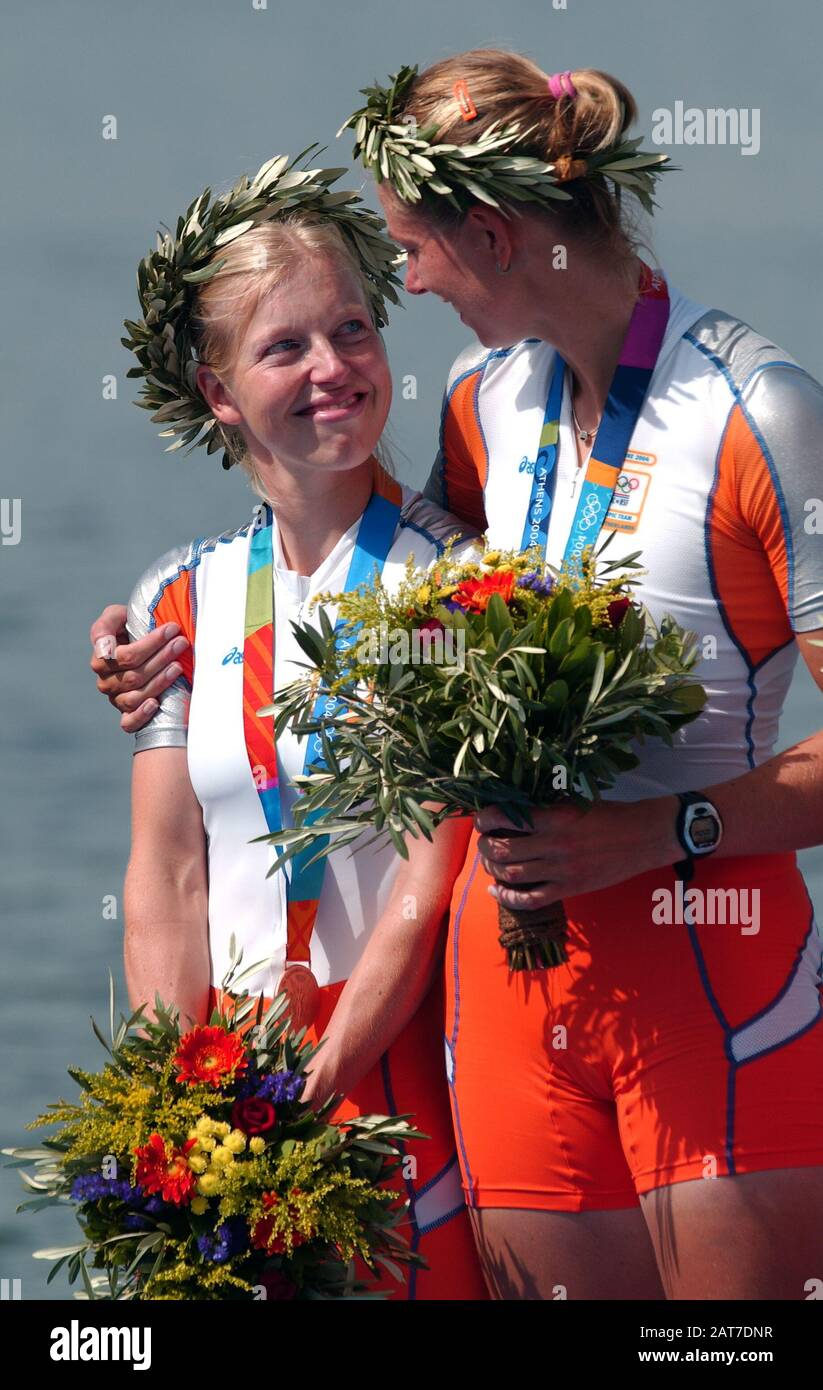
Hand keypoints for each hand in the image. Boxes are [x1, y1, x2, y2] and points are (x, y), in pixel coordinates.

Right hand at [89, 605, 190, 732]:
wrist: (141, 647)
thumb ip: (106, 623)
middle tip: (182, 643)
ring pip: (135, 696)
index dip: (150, 644)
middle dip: (161, 657)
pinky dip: (141, 716)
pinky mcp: (127, 715)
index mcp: (101, 659)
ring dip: (159, 682)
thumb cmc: (129, 629)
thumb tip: (104, 647)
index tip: (172, 629)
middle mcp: (105, 682)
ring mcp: (116, 699)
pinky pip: (128, 723)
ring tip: (178, 667)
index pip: (125, 656)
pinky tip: (156, 704)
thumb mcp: (117, 617)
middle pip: (134, 676)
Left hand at [474, 797, 680, 909]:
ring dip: (492, 869)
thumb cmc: (609, 814)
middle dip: (485, 846)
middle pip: (504, 850)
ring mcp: (562, 871)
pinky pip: (530, 900)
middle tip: (484, 840)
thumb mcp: (576, 802)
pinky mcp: (570, 889)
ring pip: (512, 875)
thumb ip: (545, 807)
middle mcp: (555, 845)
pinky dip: (507, 897)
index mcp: (556, 818)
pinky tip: (495, 891)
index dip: (486, 820)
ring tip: (489, 861)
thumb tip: (511, 808)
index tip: (480, 819)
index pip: (508, 819)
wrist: (643, 837)